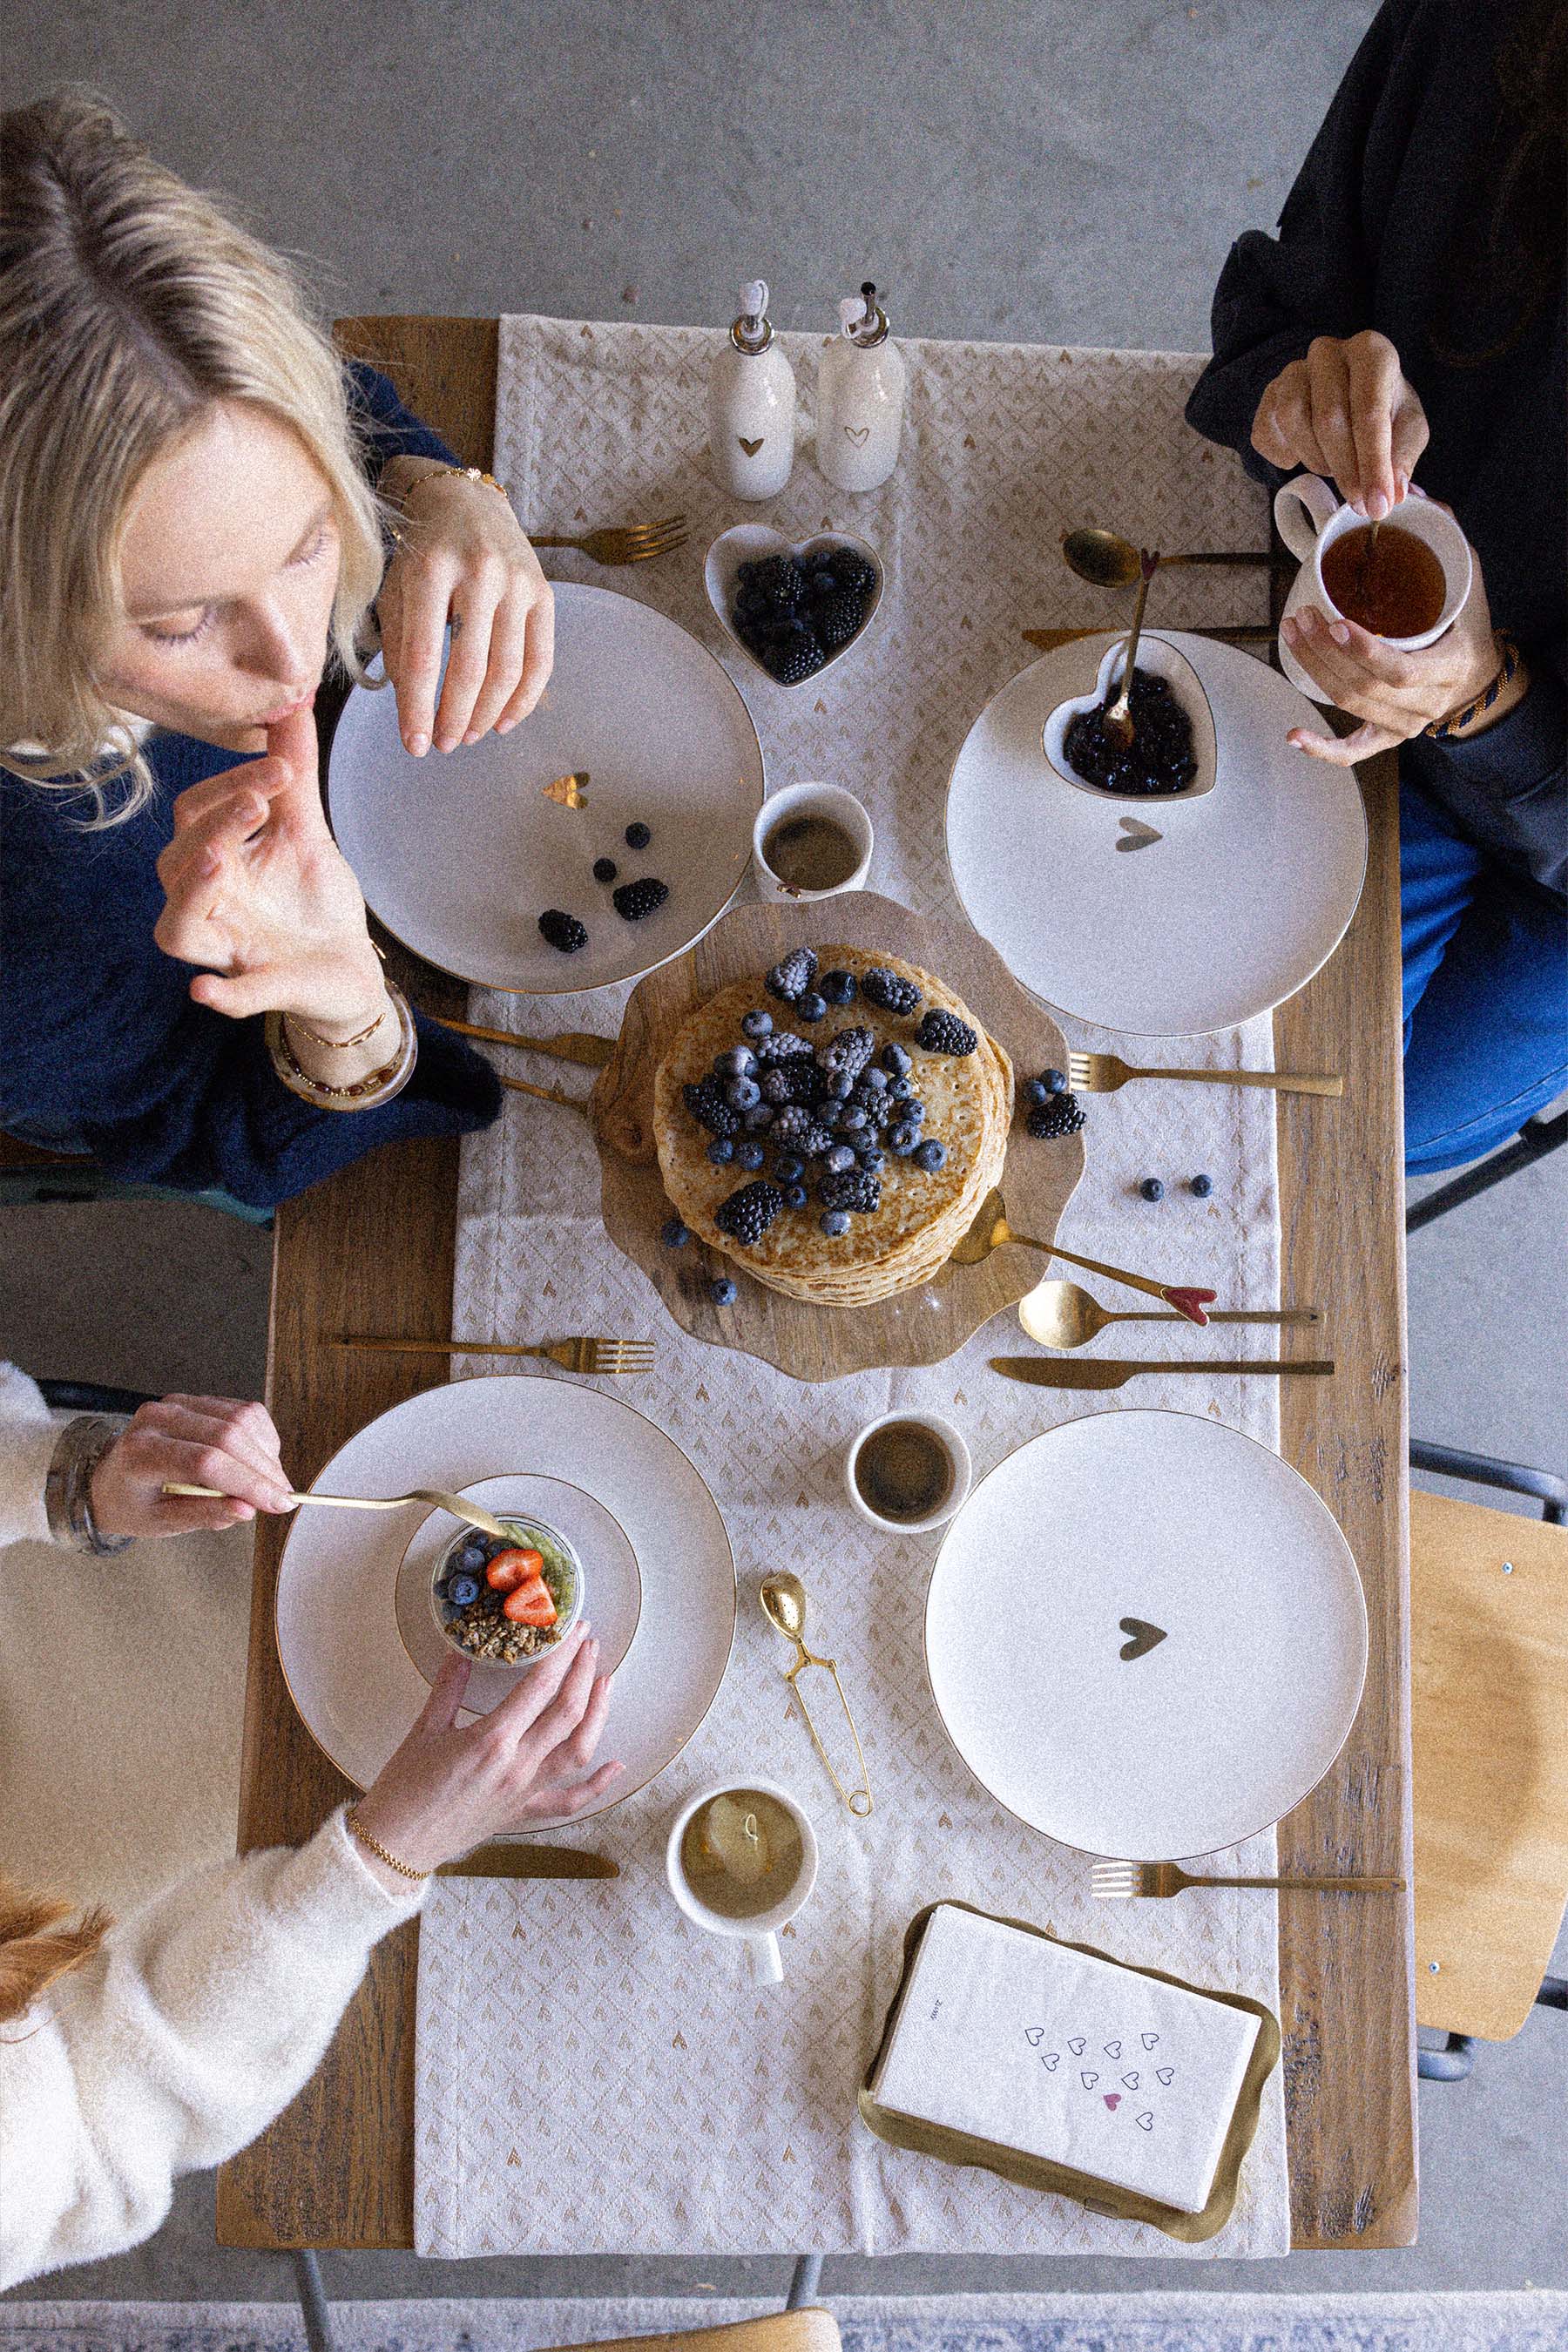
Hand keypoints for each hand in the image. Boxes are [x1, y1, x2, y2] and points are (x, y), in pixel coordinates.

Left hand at [90, 1395, 294, 1536]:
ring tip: (270, 1481)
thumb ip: (205, 1515)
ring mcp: (177, 1404)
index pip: (206, 1462)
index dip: (248, 1482)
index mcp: (141, 1453)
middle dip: (264, 1469)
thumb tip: (248, 1509)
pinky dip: (260, 1436)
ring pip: (241, 1418)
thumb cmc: (133, 1504)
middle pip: (228, 1435)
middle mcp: (158, 1420)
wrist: (110, 1479)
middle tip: (283, 1496)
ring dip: (266, 1452)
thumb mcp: (162, 1523)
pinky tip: (259, 1460)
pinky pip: (241, 1410)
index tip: (278, 1503)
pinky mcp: (194, 1400)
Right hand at [154, 702, 383, 1028]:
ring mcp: (229, 950)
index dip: (232, 785)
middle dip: (216, 827)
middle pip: (177, 861)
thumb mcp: (304, 829)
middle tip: (257, 805)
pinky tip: (205, 992)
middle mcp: (208, 903)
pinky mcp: (261, 988)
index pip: (196, 812)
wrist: (349, 965)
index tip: (282, 768)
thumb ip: (292, 771)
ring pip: (179, 929)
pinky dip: (220, 995)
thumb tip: (290, 698)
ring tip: (217, 863)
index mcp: (215, 858)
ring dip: (194, 895)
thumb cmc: (311, 898)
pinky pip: (229, 995)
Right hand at [350, 1623, 620, 1875]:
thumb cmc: (403, 1789)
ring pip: (579, 1751)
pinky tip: (617, 1766)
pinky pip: (570, 1800)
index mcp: (492, 1739)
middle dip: (584, 1671)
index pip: (540, 1686)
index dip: (563, 1653)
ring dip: (599, 1714)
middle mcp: (518, 1765)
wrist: (396, 1846)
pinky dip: (598, 1784)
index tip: (575, 1628)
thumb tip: (462, 1651)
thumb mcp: (424, 1729)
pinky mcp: (524, 1812)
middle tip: (591, 1643)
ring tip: (605, 1683)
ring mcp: (526, 1791)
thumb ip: (449, 1687)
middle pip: (568, 1713)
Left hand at [376, 464, 554, 757]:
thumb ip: (397, 643)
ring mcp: (517, 582)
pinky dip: (523, 700)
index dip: (418, 708)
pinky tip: (503, 722)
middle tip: (442, 746)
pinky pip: (539, 660)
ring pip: (507, 669)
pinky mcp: (544, 593)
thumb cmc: (420, 552)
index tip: (414, 746)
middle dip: (454, 718)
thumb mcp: (394, 587)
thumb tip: (412, 707)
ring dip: (486, 714)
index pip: (422, 655)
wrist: (465, 501)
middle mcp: (479, 572)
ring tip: (467, 736)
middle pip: (469, 667)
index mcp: (430, 568)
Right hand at [1252, 332, 1428, 518]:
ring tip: (1333, 468)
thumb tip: (1395, 491)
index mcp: (1371, 351)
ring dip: (1316, 459)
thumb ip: (1404, 457)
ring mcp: (1293, 370)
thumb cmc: (1382, 409)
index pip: (1369, 410)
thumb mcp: (1407, 430)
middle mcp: (1329, 352)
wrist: (1345, 393)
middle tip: (1358, 502)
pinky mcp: (1268, 393)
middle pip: (1329, 419)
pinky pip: (1266, 433)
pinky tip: (1305, 455)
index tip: (1378, 505)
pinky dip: (1286, 456)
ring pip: (1293, 422)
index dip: (1373, 464)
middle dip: (1345, 470)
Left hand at [1282, 541, 1502, 765]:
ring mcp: (1404, 725)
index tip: (1336, 622)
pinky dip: (1321, 748)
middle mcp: (1426, 704)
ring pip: (1350, 706)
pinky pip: (1352, 752)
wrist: (1476, 677)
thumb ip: (1444, 538)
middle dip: (1325, 653)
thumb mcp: (1467, 579)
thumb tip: (1407, 494)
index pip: (1400, 670)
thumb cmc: (1466, 625)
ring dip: (1314, 671)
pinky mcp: (1386, 738)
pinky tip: (1293, 736)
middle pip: (1365, 688)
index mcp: (1448, 667)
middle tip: (1301, 617)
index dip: (1364, 651)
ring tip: (1293, 634)